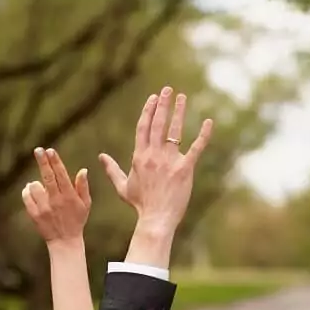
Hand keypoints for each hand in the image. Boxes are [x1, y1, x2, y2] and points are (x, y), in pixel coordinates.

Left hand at [21, 147, 89, 244]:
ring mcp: (44, 208)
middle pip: (47, 177)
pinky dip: (27, 191)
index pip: (61, 174)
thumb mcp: (86, 204)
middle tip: (38, 150)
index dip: (55, 161)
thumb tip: (83, 170)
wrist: (65, 241)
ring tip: (39, 184)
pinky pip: (26, 197)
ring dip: (36, 182)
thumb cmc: (77, 220)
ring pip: (35, 186)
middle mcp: (56, 201)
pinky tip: (31, 190)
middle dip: (42, 162)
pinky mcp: (34, 214)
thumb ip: (83, 187)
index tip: (50, 150)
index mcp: (69, 196)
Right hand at [98, 86, 211, 234]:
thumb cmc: (140, 205)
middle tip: (167, 90)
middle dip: (163, 104)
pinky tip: (209, 122)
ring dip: (179, 112)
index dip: (148, 110)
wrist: (155, 219)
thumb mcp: (122, 186)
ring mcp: (169, 162)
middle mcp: (153, 156)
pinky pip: (196, 148)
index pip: (143, 127)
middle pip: (158, 124)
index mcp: (139, 157)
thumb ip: (112, 169)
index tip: (153, 98)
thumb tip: (100, 157)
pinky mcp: (185, 170)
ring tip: (182, 97)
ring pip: (174, 131)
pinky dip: (203, 135)